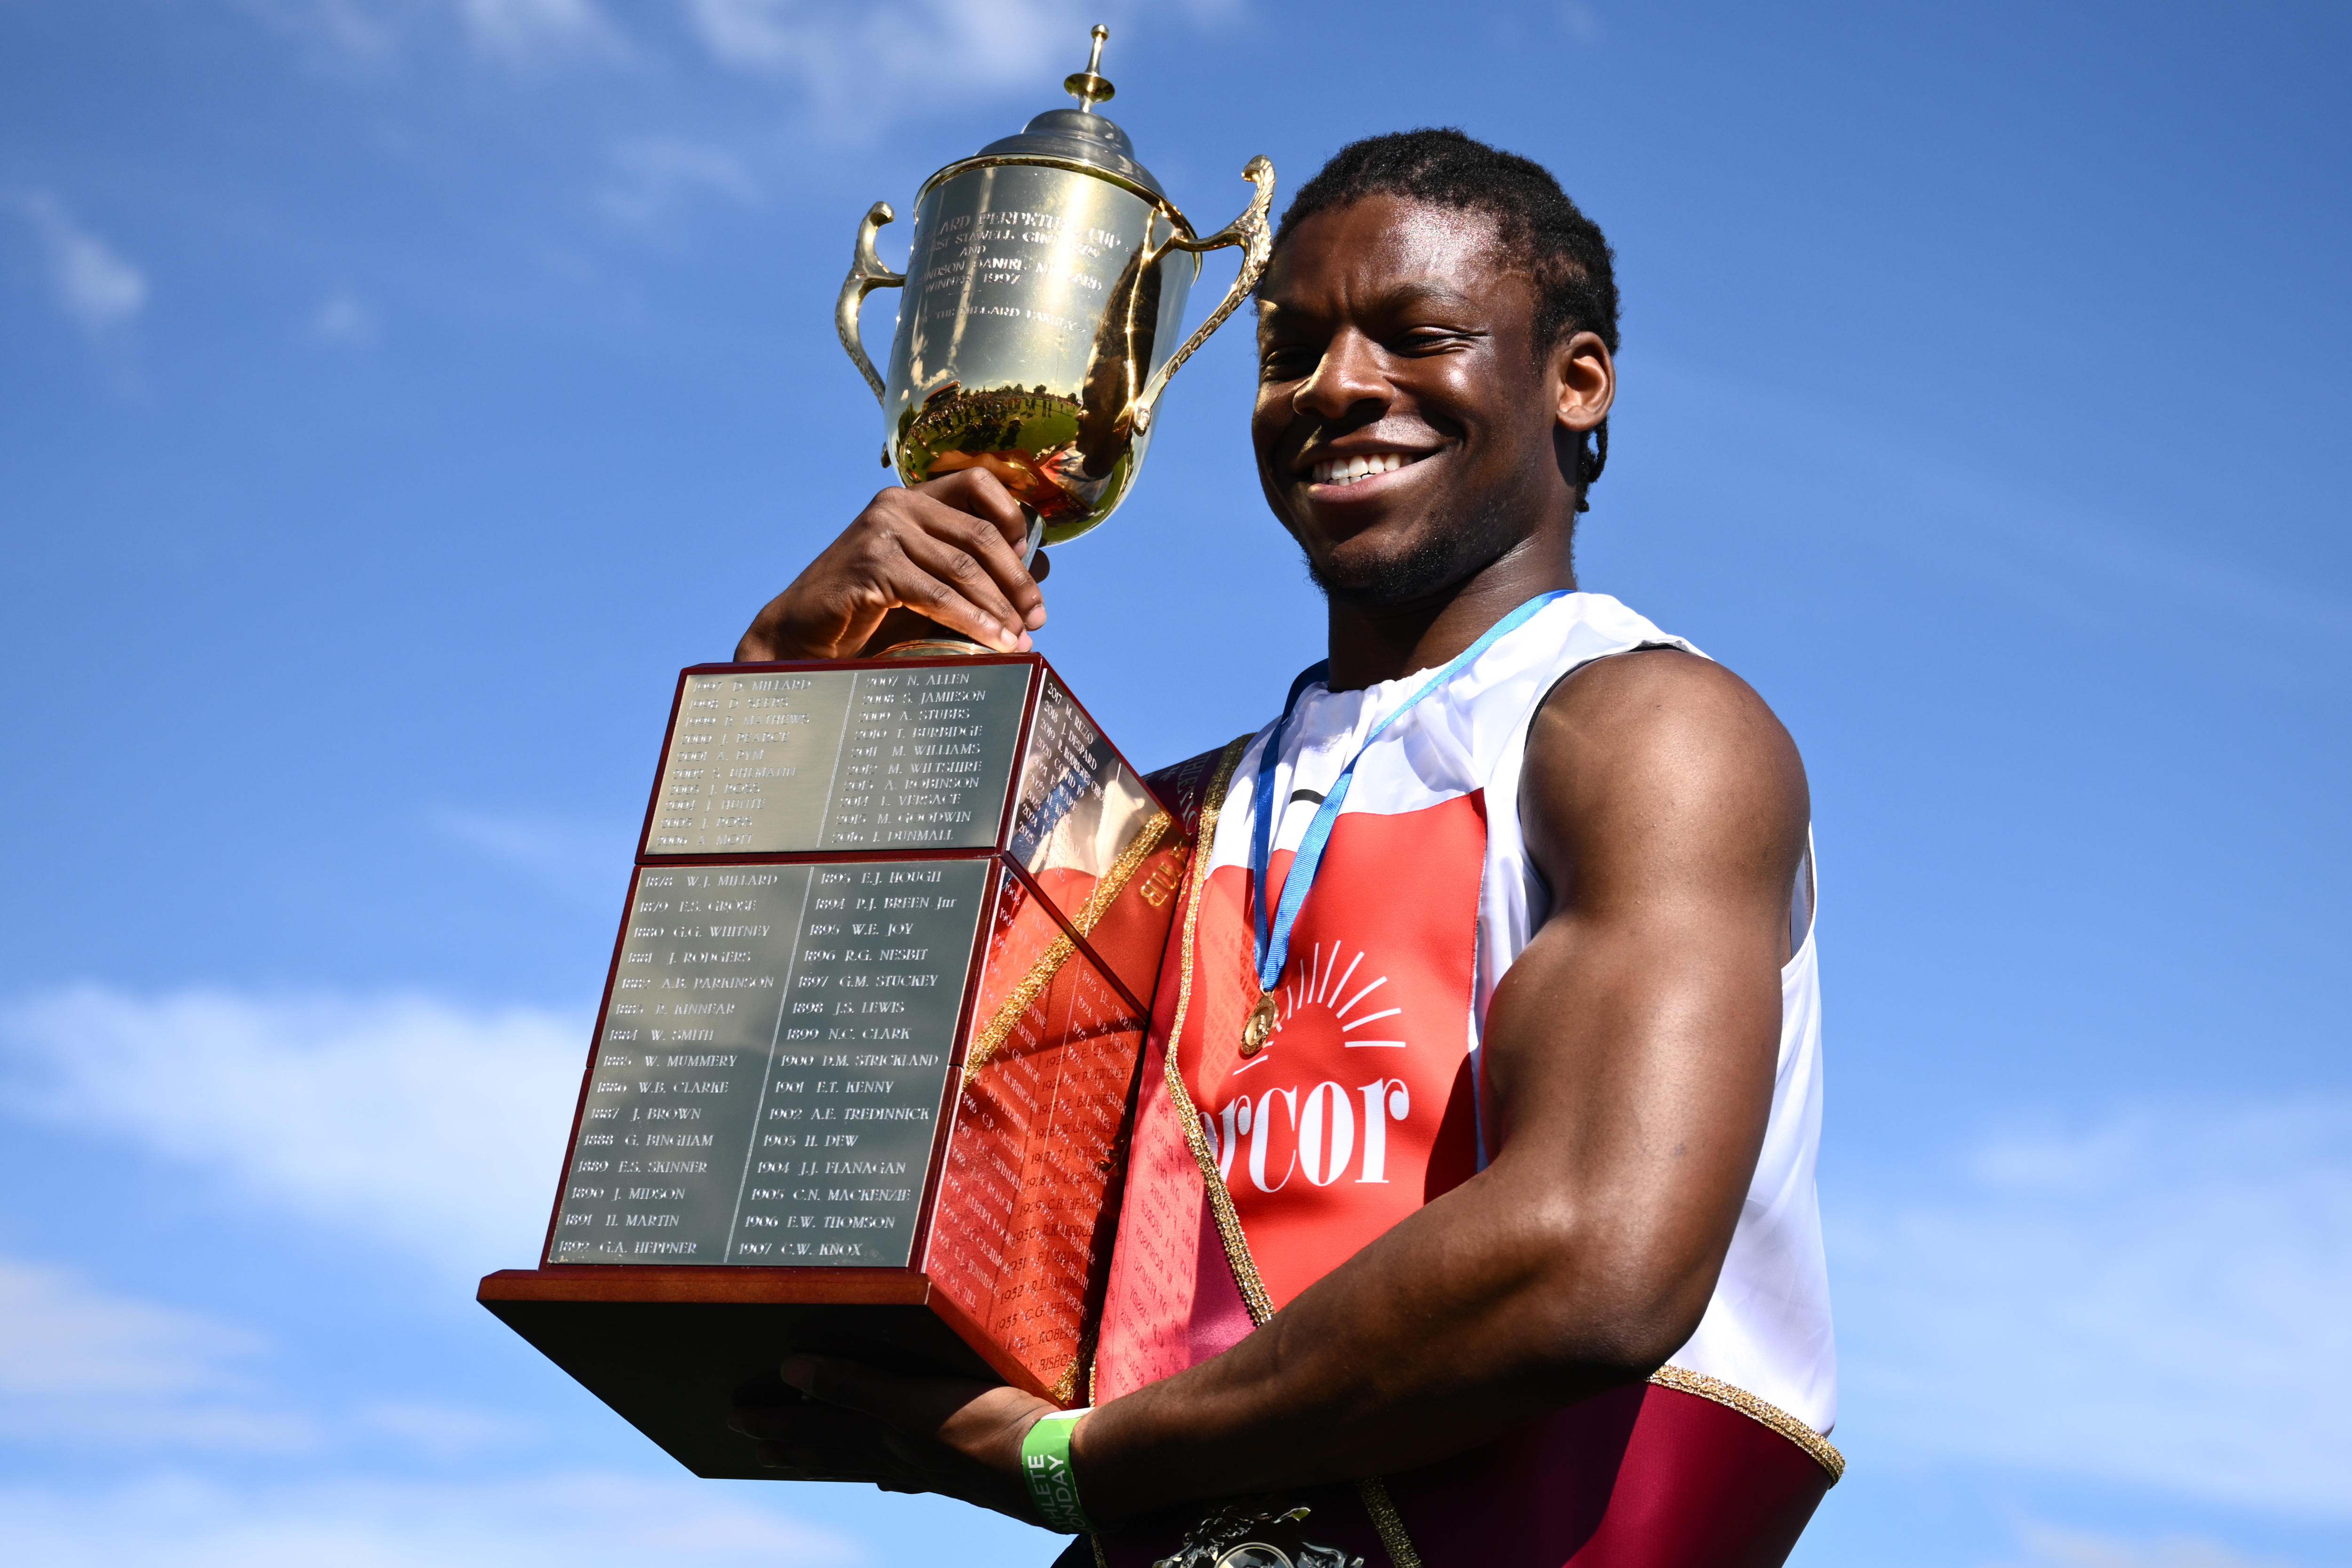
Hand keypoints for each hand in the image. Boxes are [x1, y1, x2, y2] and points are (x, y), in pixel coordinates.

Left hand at [728, 1353, 1063, 1523]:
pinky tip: (891, 1479)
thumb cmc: (986, 1431)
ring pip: (867, 1460)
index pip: (817, 1429)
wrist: (1057, 1468)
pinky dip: (889, 1472)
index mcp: (885, 1440)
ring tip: (805, 1456)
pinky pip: (909, 1471)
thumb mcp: (913, 1404)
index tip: (737, 1419)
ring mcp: (932, 1467)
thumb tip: (791, 1372)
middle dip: (793, 1443)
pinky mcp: (965, 1466)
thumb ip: (854, 1387)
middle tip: (753, 1442)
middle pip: (834, 1449)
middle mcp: (901, 1457)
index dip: (777, 1422)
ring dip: (831, 1455)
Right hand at [736, 471, 1050, 660]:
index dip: (1012, 517)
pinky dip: (973, 622)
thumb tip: (1039, 567)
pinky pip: (939, 596)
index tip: (1029, 560)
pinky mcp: (873, 565)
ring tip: (1019, 640)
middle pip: (980, 534)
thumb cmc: (868, 609)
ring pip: (964, 569)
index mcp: (911, 498)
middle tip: (1036, 619)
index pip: (977, 482)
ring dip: (999, 608)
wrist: (804, 633)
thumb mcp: (924, 578)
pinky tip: (993, 642)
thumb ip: (967, 567)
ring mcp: (883, 531)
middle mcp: (897, 504)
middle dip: (1016, 581)